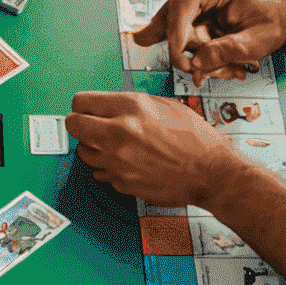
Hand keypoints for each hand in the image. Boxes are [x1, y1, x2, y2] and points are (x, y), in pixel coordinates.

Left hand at [67, 91, 240, 208]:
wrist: (212, 173)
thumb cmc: (195, 139)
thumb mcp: (165, 106)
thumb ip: (130, 105)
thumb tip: (106, 107)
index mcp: (131, 108)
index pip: (80, 102)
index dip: (83, 106)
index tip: (88, 110)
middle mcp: (120, 133)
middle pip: (73, 125)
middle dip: (80, 124)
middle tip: (91, 127)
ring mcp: (119, 161)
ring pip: (83, 152)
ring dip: (95, 148)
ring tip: (116, 146)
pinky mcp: (121, 182)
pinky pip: (100, 172)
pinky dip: (108, 168)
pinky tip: (127, 163)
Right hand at [133, 0, 285, 79]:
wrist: (277, 2)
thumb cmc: (272, 14)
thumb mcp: (261, 39)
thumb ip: (230, 51)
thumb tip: (196, 63)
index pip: (184, 1)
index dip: (178, 34)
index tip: (184, 64)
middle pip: (173, 18)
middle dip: (191, 50)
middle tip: (218, 70)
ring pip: (173, 28)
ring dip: (195, 51)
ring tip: (225, 64)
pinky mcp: (185, 1)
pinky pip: (178, 29)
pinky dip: (194, 47)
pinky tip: (214, 54)